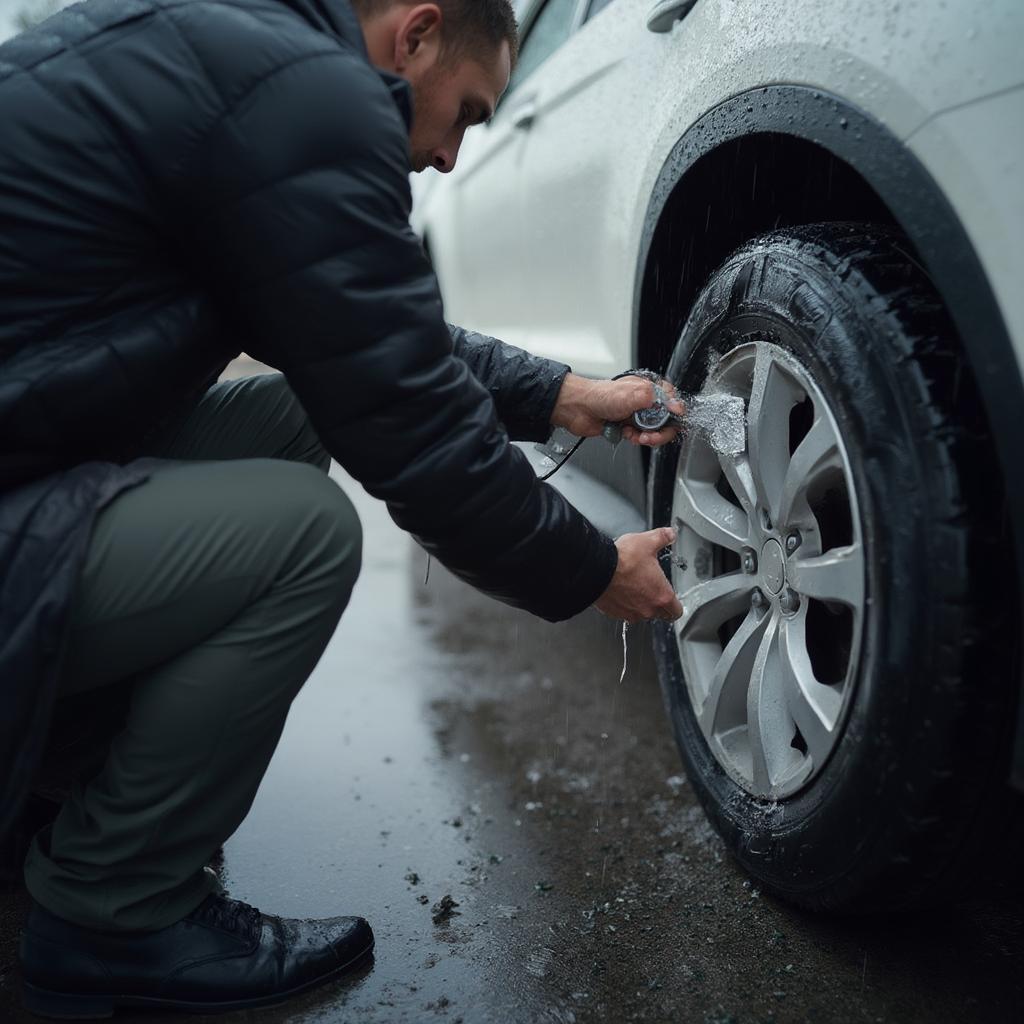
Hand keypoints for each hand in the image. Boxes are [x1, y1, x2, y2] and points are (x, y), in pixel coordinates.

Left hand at [551, 373, 683, 447]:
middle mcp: (643, 402)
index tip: (670, 420)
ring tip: (636, 436)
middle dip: (660, 431)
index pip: (672, 402)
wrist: (578, 409)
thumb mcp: (634, 394)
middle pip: (665, 421)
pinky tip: (626, 434)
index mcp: (648, 389)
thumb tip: (676, 407)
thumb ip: (658, 401)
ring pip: (652, 431)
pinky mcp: (626, 427)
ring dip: (647, 437)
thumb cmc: (600, 396)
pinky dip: (634, 439)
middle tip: (651, 435)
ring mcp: (635, 415)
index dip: (674, 414)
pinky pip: (638, 438)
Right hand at [594, 527, 682, 623]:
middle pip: (660, 614)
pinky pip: (624, 613)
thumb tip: (670, 534)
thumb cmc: (622, 559)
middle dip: (659, 605)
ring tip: (634, 588)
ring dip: (640, 605)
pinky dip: (624, 605)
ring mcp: (631, 613)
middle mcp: (648, 609)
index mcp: (662, 595)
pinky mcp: (615, 613)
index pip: (676, 611)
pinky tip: (620, 591)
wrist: (596, 569)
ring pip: (641, 615)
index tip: (672, 598)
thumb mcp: (647, 542)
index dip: (676, 604)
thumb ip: (662, 538)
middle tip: (653, 591)